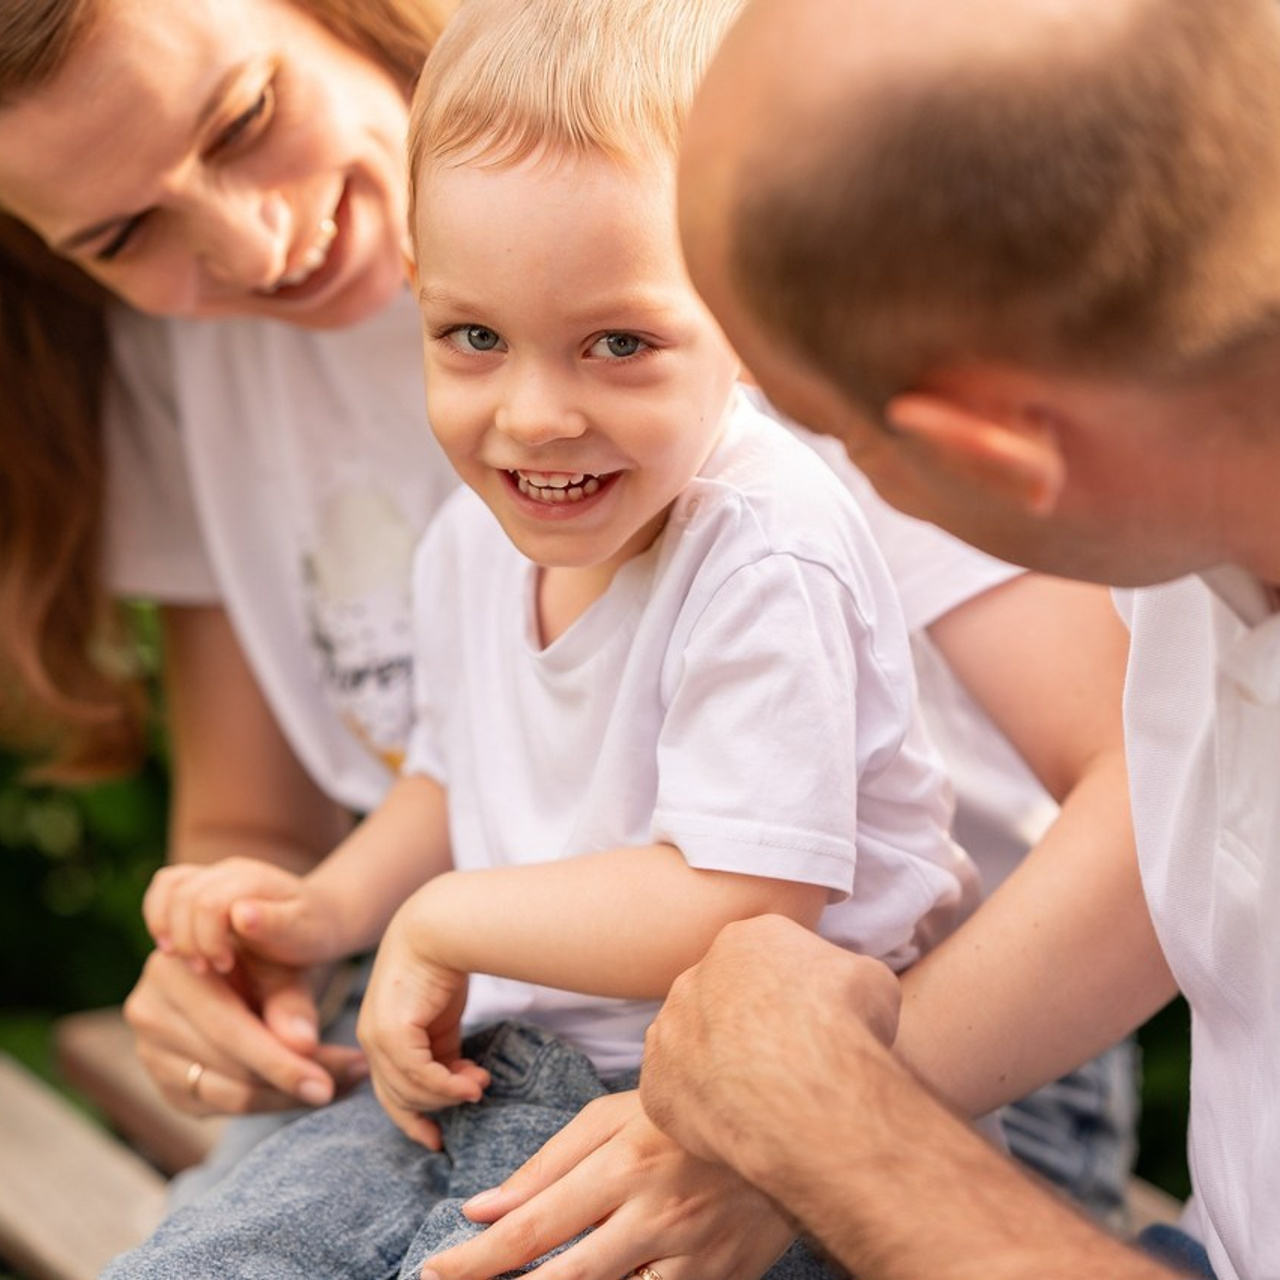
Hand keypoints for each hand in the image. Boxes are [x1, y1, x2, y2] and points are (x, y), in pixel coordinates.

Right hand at [124, 948, 366, 1115]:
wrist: (246, 961)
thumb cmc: (267, 955)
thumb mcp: (282, 964)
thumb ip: (289, 1001)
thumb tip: (303, 1046)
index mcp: (170, 969)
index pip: (228, 1030)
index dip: (281, 1060)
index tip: (335, 1077)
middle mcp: (147, 1011)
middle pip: (231, 1067)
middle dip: (296, 1078)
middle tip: (355, 1076)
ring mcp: (150, 1052)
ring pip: (231, 1094)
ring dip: (291, 1094)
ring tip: (345, 1080)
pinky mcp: (168, 1083)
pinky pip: (225, 1106)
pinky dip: (273, 1101)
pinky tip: (311, 1086)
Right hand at [143, 856, 343, 975]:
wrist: (320, 916)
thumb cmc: (312, 933)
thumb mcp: (303, 937)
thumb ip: (274, 925)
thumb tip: (240, 915)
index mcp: (256, 881)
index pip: (210, 903)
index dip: (208, 941)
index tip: (225, 967)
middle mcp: (233, 869)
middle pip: (184, 895)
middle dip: (189, 939)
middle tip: (209, 970)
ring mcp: (216, 873)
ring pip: (169, 885)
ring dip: (168, 927)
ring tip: (189, 960)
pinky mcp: (203, 883)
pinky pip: (166, 886)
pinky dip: (159, 914)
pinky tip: (172, 947)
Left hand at [357, 900, 489, 1148]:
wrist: (441, 927)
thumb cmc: (443, 963)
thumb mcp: (441, 1017)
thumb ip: (443, 1050)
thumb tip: (460, 1083)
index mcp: (378, 1035)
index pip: (389, 1091)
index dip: (413, 1118)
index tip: (437, 1138)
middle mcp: (371, 1039)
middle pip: (400, 1097)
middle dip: (437, 1107)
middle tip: (474, 1098)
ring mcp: (376, 1036)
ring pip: (411, 1091)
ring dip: (449, 1095)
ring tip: (481, 1084)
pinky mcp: (391, 1031)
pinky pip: (420, 1075)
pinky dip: (447, 1085)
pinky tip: (474, 1080)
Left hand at [419, 1091, 795, 1279]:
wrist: (785, 1116)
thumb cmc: (682, 1113)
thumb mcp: (614, 1117)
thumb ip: (549, 1164)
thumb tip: (481, 1209)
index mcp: (621, 1165)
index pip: (532, 1227)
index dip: (476, 1261)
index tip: (434, 1271)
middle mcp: (653, 1214)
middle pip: (562, 1279)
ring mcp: (690, 1253)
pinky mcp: (719, 1278)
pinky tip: (602, 1277)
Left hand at [641, 916, 900, 1174]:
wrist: (810, 1092)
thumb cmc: (847, 1029)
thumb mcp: (870, 978)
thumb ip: (841, 974)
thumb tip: (840, 989)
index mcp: (746, 939)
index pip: (762, 961)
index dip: (790, 995)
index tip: (810, 1023)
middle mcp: (696, 975)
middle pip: (721, 998)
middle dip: (748, 1027)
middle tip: (783, 1062)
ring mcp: (671, 1028)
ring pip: (693, 1043)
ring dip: (719, 1064)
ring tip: (762, 1098)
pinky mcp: (655, 1082)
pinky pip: (676, 1091)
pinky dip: (702, 1107)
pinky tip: (738, 1123)